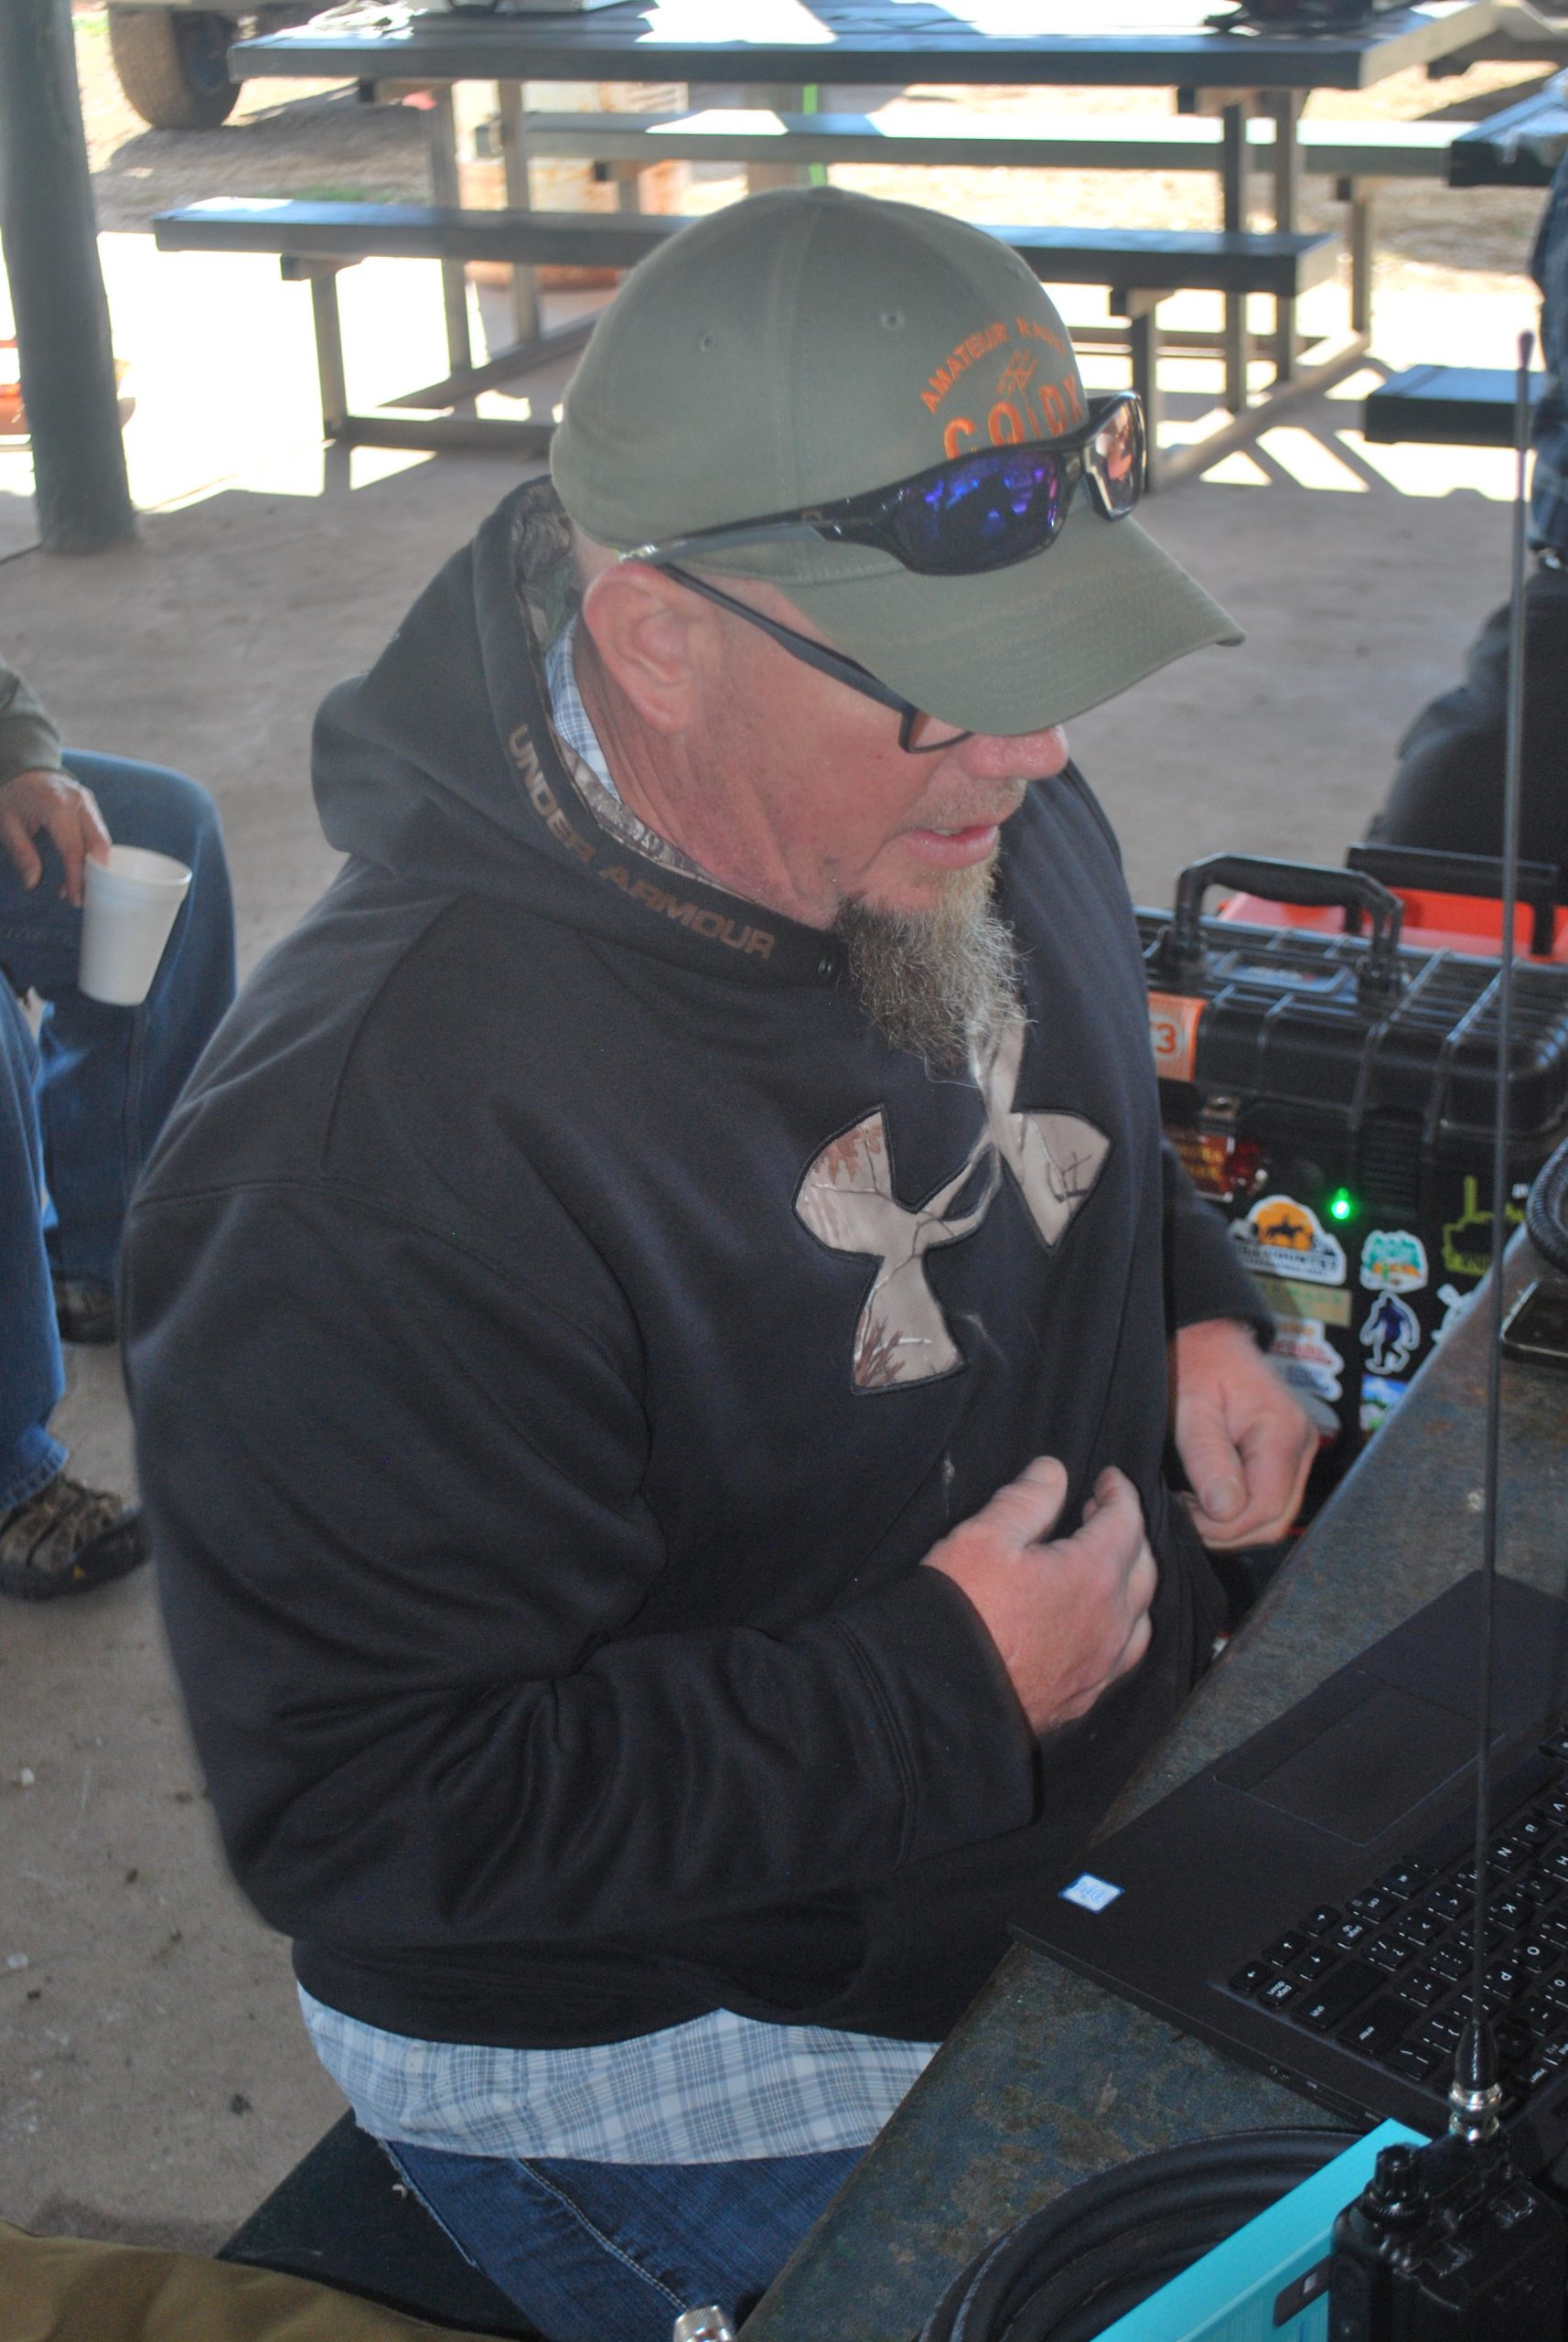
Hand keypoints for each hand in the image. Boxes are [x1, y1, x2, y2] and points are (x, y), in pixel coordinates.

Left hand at [0, 768, 111, 906]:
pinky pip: (99, 833)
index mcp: (57, 806)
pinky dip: (94, 853)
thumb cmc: (13, 794)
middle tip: (81, 896)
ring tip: (75, 885)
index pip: (73, 849)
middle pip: (99, 845)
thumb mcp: (7, 823)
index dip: (76, 877)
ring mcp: (89, 802)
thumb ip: (21, 852)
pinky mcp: (91, 805)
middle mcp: (79, 802)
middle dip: (94, 875)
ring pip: (103, 841)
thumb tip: (32, 882)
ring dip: (95, 866)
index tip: (74, 899)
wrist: (23, 765)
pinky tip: (79, 866)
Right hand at [924, 1458, 1157, 1734]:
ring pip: (1142, 1613)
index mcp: (1093, 1573)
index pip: (1126, 1521)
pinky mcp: (1088, 1694)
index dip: (1120, 1492)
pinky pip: (1126, 1653)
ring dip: (1131, 1580)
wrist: (942, 1695)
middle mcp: (1113, 1620)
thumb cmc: (962, 1609)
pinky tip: (1101, 1622)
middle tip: (1100, 1512)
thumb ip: (1026, 1500)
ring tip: (1105, 1565)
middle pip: (1143, 1564)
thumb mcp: (983, 1537)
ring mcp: (1104, 1662)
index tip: (1109, 1478)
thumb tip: (1055, 1472)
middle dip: (1128, 1531)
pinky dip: (1124, 1625)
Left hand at [1172, 1317, 1315, 1550]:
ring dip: (1233, 1523)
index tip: (1183, 1512)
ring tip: (1192, 1506)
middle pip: (1275, 1520)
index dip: (1224, 1525)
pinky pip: (1271, 1500)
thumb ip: (1207, 1455)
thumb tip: (1225, 1510)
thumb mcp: (1191, 1405)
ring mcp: (1299, 1452)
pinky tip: (1208, 1500)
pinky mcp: (1287, 1456)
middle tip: (1184, 1514)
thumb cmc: (1196, 1362)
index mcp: (1283, 1432)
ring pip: (1274, 1515)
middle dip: (1228, 1530)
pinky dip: (1241, 1511)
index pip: (1265, 1508)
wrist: (1209, 1336)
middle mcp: (1302, 1445)